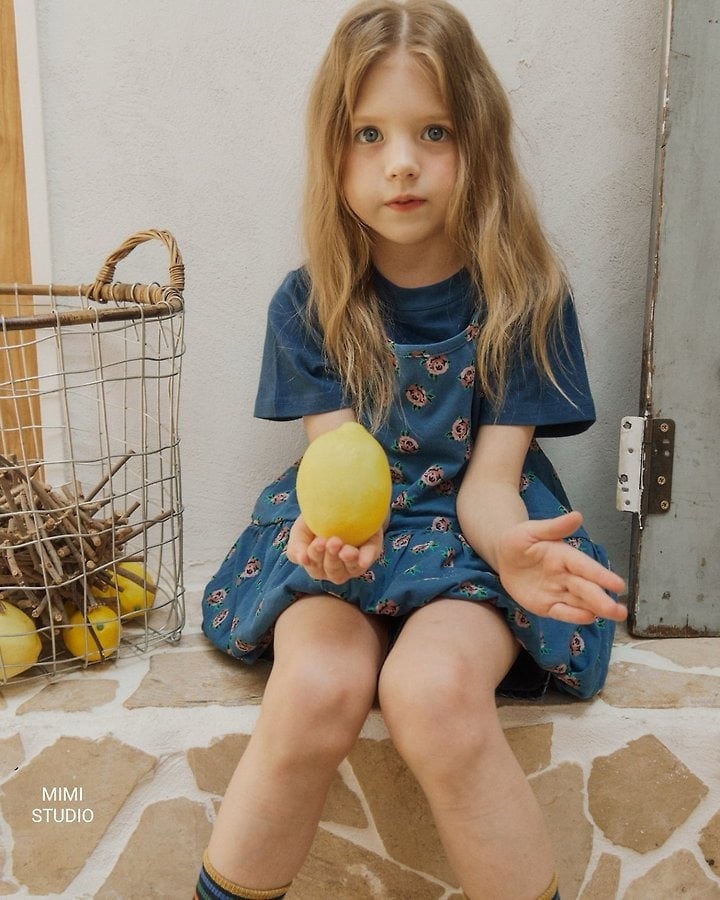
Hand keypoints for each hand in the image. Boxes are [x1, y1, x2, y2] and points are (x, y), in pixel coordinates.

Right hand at [286, 515, 383, 583]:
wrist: (340, 499)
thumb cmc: (314, 519)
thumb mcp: (301, 530)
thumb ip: (296, 546)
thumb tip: (301, 560)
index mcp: (316, 564)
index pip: (314, 565)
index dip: (316, 555)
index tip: (319, 541)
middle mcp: (334, 569)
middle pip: (332, 570)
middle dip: (332, 557)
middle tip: (333, 542)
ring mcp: (353, 564)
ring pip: (349, 570)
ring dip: (348, 561)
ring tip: (347, 550)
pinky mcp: (371, 552)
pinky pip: (369, 559)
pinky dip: (366, 559)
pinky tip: (362, 560)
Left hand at [496, 511, 627, 624]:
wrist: (503, 557)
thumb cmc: (519, 541)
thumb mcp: (532, 530)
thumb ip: (554, 527)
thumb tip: (577, 515)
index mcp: (565, 556)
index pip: (585, 567)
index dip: (601, 575)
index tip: (618, 584)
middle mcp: (566, 576)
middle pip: (587, 588)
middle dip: (603, 599)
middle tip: (621, 611)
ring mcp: (557, 592)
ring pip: (580, 602)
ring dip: (597, 610)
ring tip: (616, 616)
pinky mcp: (547, 605)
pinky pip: (562, 612)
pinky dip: (574, 616)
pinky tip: (588, 618)